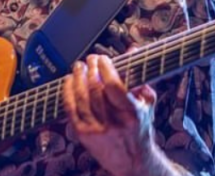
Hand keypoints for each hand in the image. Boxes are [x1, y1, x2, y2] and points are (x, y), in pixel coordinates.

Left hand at [62, 55, 159, 175]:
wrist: (133, 163)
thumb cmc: (140, 130)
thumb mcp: (147, 105)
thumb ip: (141, 78)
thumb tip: (132, 51)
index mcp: (131, 113)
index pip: (113, 86)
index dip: (105, 68)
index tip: (102, 59)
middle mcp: (113, 122)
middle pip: (95, 89)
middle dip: (90, 69)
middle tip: (90, 59)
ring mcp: (96, 129)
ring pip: (81, 97)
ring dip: (77, 77)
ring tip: (78, 66)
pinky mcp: (83, 134)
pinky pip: (71, 108)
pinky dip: (68, 92)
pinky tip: (69, 81)